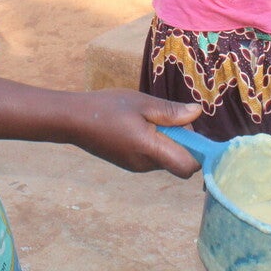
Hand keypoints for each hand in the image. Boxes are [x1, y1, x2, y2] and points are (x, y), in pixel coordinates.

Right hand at [67, 89, 201, 177]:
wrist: (73, 120)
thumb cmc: (108, 108)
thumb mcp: (142, 103)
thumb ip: (171, 111)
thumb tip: (197, 114)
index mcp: (150, 150)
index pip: (187, 167)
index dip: (197, 152)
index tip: (190, 129)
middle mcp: (145, 164)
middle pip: (178, 160)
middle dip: (181, 140)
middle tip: (166, 115)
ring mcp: (136, 166)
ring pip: (165, 157)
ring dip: (167, 140)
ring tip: (148, 117)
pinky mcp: (129, 163)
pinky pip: (152, 156)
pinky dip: (154, 143)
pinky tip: (138, 124)